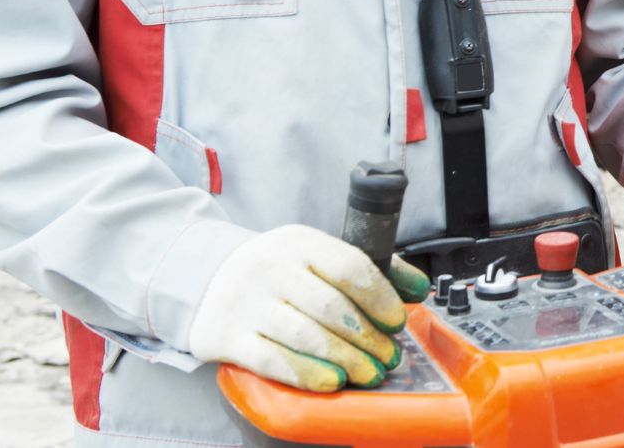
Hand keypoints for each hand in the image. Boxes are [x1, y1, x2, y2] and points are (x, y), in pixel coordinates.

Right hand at [187, 224, 427, 391]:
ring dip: (345, 358)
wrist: (206, 277)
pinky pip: (273, 360)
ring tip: (370, 372)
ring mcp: (246, 302)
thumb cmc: (276, 271)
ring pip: (305, 335)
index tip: (397, 322)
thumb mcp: (315, 255)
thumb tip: (418, 289)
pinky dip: (307, 373)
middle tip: (389, 356)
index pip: (349, 266)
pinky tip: (333, 381)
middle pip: (330, 306)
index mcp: (299, 242)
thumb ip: (367, 269)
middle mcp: (270, 268)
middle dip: (367, 336)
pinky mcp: (227, 336)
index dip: (379, 297)